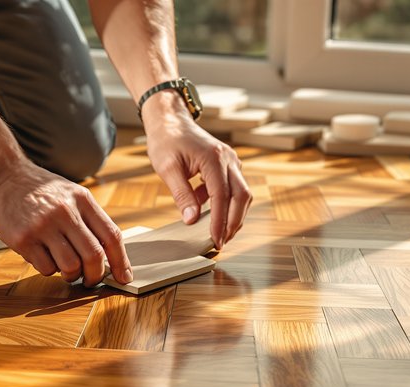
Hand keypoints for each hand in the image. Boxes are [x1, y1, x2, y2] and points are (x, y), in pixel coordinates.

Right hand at [0, 160, 132, 285]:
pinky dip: (49, 269)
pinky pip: (46, 268)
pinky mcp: (23, 239)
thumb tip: (108, 257)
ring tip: (65, 268)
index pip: (111, 236)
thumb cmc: (40, 190)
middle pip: (94, 256)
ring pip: (71, 266)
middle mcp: (65, 211)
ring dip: (72, 275)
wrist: (2, 175)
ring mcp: (43, 225)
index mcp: (81, 199)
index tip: (124, 277)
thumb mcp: (70, 194)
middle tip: (91, 279)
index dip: (121, 262)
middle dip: (96, 275)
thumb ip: (89, 220)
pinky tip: (42, 256)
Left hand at [142, 92, 252, 248]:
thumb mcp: (168, 168)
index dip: (220, 221)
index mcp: (214, 158)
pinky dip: (224, 203)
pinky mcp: (228, 165)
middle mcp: (228, 159)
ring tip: (219, 233)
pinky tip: (206, 211)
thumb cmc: (166, 141)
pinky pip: (233, 188)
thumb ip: (181, 194)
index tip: (216, 241)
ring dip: (233, 215)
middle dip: (234, 222)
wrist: (170, 120)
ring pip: (242, 193)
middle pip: (242, 196)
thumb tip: (191, 219)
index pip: (222, 196)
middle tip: (222, 242)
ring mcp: (231, 161)